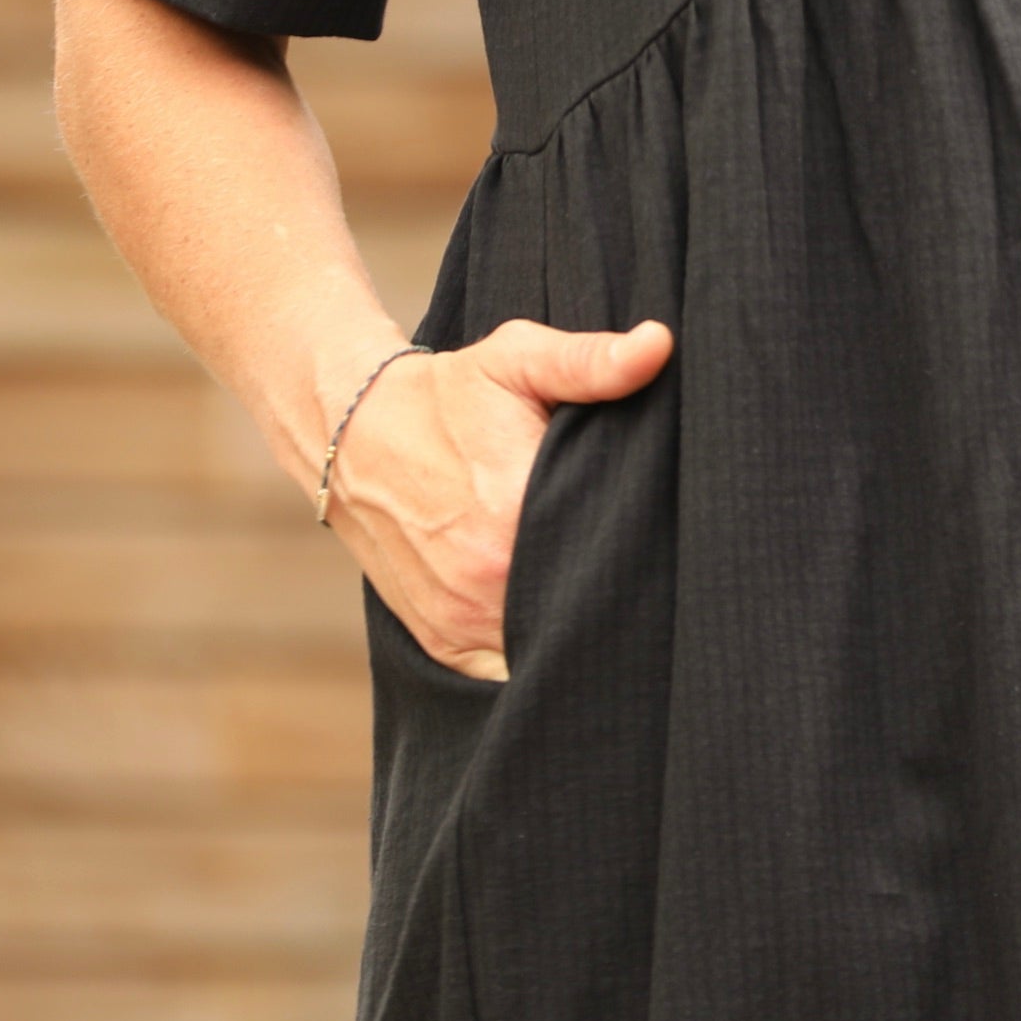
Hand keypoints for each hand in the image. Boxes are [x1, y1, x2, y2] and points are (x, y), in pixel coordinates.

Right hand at [323, 317, 674, 677]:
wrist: (352, 434)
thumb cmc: (448, 394)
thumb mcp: (518, 360)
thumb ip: (591, 361)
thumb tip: (660, 345)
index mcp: (514, 510)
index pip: (611, 555)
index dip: (648, 551)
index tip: (668, 538)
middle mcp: (486, 580)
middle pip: (585, 613)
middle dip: (621, 599)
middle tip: (649, 572)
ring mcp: (462, 620)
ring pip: (546, 653)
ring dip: (577, 634)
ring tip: (611, 601)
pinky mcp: (443, 643)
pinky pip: (506, 675)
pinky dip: (534, 659)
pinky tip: (561, 626)